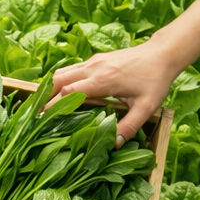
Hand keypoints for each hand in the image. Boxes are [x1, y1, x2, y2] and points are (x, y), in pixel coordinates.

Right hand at [49, 41, 177, 145]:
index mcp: (103, 80)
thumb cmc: (155, 80)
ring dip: (51, 87)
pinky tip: (60, 93)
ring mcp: (93, 61)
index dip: (53, 105)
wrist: (162, 54)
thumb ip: (129, 127)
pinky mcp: (96, 59)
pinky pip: (71, 69)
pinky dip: (61, 80)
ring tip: (43, 105)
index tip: (42, 119)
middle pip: (58, 79)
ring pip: (62, 72)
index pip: (68, 92)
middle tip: (36, 114)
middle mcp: (93, 68)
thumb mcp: (146, 107)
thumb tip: (114, 145)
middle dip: (45, 96)